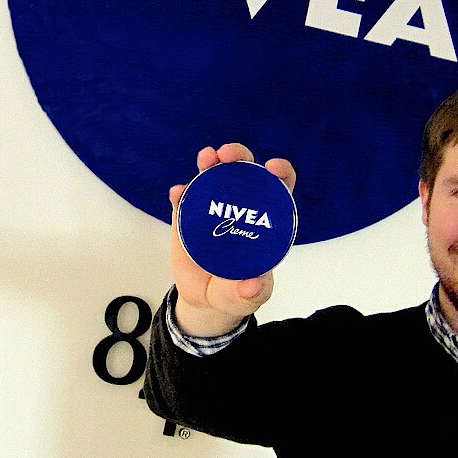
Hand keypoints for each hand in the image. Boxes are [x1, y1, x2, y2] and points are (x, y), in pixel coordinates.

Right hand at [168, 143, 295, 337]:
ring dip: (209, 163)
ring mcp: (212, 209)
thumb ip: (252, 293)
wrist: (204, 301)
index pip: (279, 189)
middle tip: (227, 156)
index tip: (273, 168)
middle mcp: (240, 208)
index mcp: (264, 221)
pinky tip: (177, 193)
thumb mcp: (246, 297)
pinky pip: (184, 200)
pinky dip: (181, 193)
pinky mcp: (187, 217)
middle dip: (239, 156)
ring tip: (206, 159)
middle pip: (244, 173)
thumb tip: (253, 286)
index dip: (280, 173)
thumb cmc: (234, 293)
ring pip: (213, 177)